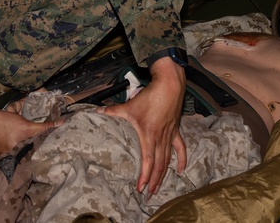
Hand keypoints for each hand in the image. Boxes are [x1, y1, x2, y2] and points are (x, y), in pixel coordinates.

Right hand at [0, 95, 62, 157]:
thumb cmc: (6, 123)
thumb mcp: (28, 125)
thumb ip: (45, 127)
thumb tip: (61, 123)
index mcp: (14, 157)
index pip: (29, 163)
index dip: (38, 163)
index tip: (48, 163)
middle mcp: (7, 160)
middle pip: (23, 160)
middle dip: (31, 159)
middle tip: (45, 158)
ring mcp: (0, 156)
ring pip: (16, 156)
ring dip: (23, 154)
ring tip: (36, 153)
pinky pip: (10, 152)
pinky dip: (16, 149)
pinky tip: (22, 146)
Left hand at [102, 56, 185, 195]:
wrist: (170, 86)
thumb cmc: (150, 96)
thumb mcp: (130, 105)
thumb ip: (113, 111)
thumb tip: (97, 112)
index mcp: (149, 135)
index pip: (148, 160)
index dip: (145, 175)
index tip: (141, 187)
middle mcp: (161, 138)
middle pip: (159, 165)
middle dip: (154, 181)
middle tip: (149, 194)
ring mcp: (170, 135)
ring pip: (168, 160)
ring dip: (163, 175)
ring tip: (158, 187)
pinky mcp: (176, 130)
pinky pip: (180, 148)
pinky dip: (182, 160)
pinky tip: (180, 171)